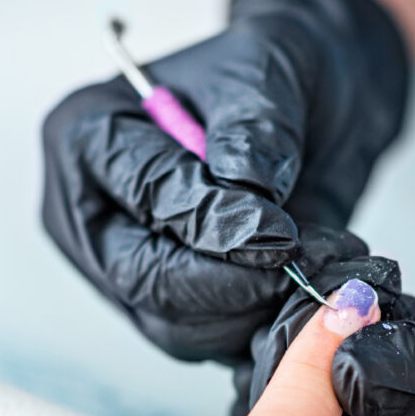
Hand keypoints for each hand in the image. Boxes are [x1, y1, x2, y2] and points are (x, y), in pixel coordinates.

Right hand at [41, 0, 409, 362]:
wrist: (323, 108)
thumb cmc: (280, 74)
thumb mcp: (270, 73)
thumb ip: (252, 132)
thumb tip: (246, 197)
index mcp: (90, 138)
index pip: (143, 200)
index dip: (214, 226)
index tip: (280, 232)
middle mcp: (98, 213)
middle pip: (145, 281)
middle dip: (229, 284)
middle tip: (293, 266)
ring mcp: (135, 267)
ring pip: (177, 328)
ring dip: (252, 310)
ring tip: (311, 266)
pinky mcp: (181, 307)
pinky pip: (213, 342)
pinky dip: (263, 325)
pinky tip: (307, 288)